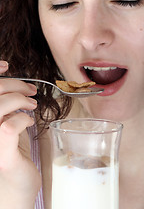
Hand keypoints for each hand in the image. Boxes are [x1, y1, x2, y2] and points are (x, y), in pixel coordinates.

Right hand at [0, 61, 40, 207]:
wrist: (15, 188)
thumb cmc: (11, 153)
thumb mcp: (4, 125)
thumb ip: (4, 108)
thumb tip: (14, 86)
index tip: (6, 65)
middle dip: (14, 84)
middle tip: (31, 90)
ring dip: (20, 100)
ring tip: (32, 104)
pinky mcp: (0, 155)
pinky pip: (9, 125)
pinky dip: (23, 118)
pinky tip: (29, 122)